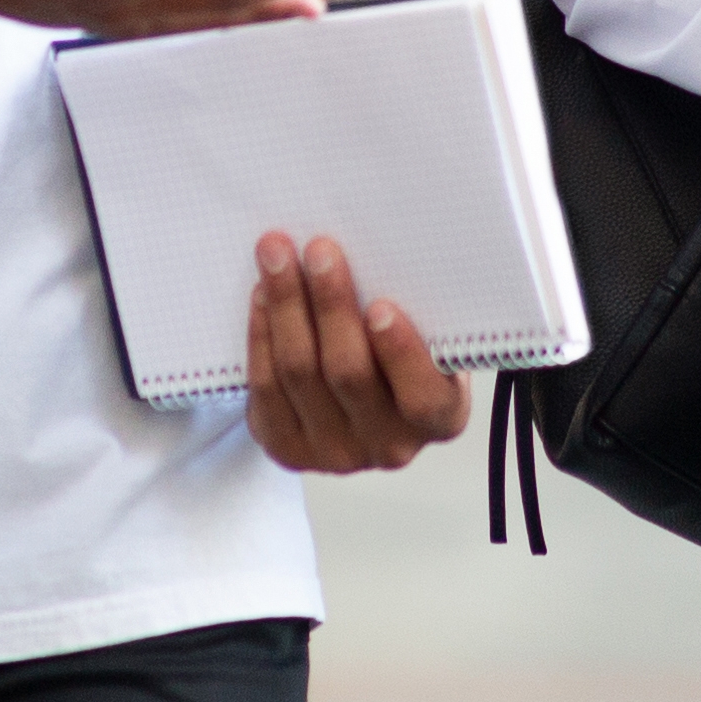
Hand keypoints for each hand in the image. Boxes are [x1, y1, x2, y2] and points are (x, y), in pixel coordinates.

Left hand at [242, 233, 471, 471]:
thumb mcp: (426, 333)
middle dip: (330, 304)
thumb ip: (416, 310)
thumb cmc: (399, 349)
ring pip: (301, 374)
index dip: (401, 353)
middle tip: (319, 250)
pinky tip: (261, 295)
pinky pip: (266, 388)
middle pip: (349, 373)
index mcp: (439, 418)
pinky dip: (261, 334)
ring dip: (285, 306)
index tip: (380, 306)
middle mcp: (389, 444)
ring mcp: (335, 452)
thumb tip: (376, 249)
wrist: (356, 394)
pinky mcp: (288, 448)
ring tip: (276, 253)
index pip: (423, 397)